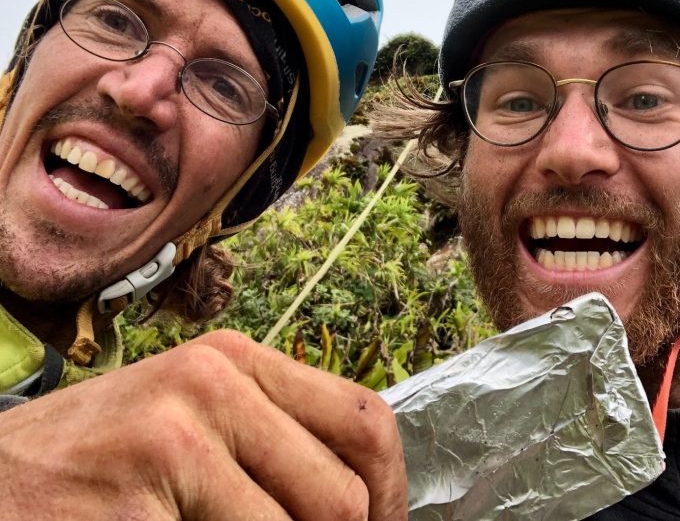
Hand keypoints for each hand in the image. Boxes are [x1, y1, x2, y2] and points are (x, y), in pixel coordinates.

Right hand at [0, 330, 407, 519]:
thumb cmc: (101, 456)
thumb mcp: (191, 416)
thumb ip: (269, 440)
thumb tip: (360, 501)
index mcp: (235, 360)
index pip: (364, 418)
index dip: (391, 492)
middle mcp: (211, 385)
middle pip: (342, 494)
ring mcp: (171, 442)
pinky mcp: (132, 508)